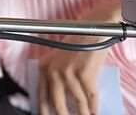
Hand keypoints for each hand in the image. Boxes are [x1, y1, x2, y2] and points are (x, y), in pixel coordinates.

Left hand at [38, 0, 120, 114]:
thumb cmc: (79, 45)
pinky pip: (90, 97)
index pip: (41, 97)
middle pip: (57, 104)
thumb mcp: (61, 60)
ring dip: (83, 112)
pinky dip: (94, 106)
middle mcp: (53, 71)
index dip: (44, 111)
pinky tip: (95, 110)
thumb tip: (59, 103)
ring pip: (78, 103)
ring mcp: (68, 73)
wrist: (93, 29)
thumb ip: (56, 78)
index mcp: (44, 68)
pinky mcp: (84, 74)